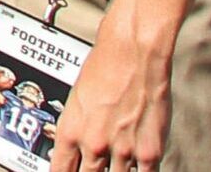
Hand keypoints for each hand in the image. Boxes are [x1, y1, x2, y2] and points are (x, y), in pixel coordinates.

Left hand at [48, 16, 173, 171]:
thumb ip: (78, 128)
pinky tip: (138, 168)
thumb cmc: (105, 66)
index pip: (60, 171)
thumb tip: (79, 147)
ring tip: (117, 163)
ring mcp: (123, 150)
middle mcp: (94, 144)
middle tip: (94, 167)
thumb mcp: (77, 99)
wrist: (133, 51)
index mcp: (70, 131)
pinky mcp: (150, 151)